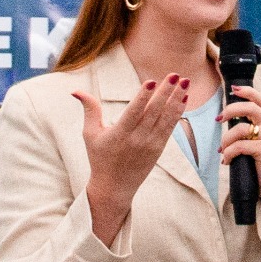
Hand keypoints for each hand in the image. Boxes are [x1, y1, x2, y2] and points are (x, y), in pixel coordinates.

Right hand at [74, 74, 194, 237]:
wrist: (114, 187)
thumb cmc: (99, 158)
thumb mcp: (90, 134)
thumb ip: (89, 110)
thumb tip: (76, 90)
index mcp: (119, 134)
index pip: (133, 112)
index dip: (143, 96)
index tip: (152, 81)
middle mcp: (137, 139)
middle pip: (153, 112)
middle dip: (165, 92)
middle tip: (175, 75)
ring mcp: (150, 144)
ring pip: (166, 118)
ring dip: (176, 99)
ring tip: (185, 81)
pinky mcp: (159, 148)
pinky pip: (170, 127)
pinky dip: (177, 112)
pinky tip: (183, 98)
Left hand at [221, 84, 260, 221]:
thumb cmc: (259, 164)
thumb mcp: (253, 142)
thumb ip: (244, 129)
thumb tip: (223, 118)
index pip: (260, 99)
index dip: (247, 91)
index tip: (233, 89)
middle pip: (250, 107)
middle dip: (230, 110)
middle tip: (218, 119)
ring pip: (240, 129)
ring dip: (226, 140)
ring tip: (222, 151)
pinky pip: (240, 146)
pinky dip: (229, 153)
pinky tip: (226, 161)